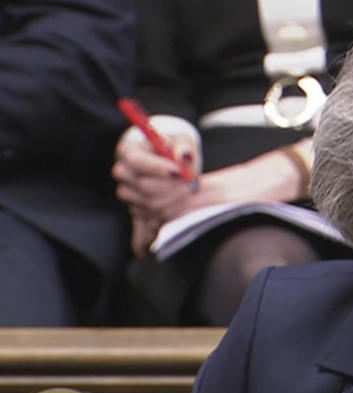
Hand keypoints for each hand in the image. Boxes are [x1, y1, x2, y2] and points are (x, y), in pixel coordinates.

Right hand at [114, 133, 200, 254]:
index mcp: (130, 151)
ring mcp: (129, 194)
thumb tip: (184, 157)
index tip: (178, 172)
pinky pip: (138, 228)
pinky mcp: (137, 212)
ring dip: (163, 207)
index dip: (157, 167)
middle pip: (138, 184)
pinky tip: (149, 252)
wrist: (167, 162)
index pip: (137, 160)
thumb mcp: (181, 140)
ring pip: (141, 204)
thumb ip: (183, 146)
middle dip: (165, 188)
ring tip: (184, 204)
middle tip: (189, 189)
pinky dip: (145, 240)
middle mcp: (124, 172)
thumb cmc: (173, 147)